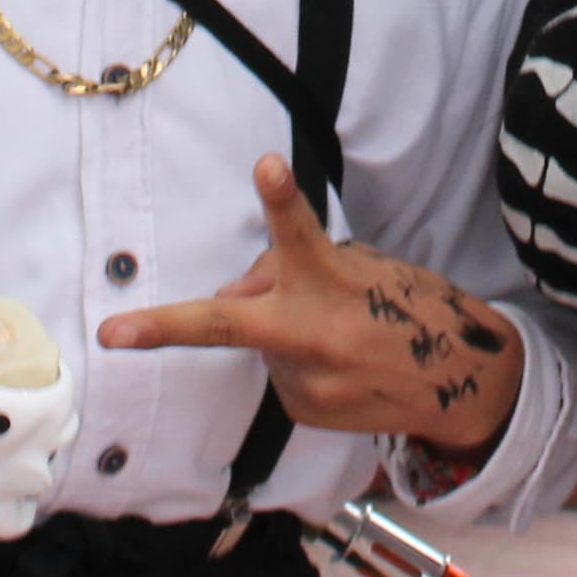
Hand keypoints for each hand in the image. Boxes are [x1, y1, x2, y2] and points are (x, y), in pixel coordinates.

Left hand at [98, 156, 527, 454]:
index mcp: (335, 284)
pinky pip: (281, 371)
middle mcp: (314, 336)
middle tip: (111, 333)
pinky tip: (339, 361)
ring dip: (281, 327)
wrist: (466, 387)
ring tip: (338, 331)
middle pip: (229, 324)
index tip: (266, 165)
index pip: (301, 234)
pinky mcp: (305, 411)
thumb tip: (237, 291)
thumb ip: (298, 271)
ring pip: (262, 340)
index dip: (280, 199)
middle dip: (164, 327)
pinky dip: (298, 359)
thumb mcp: (368, 270)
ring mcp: (307, 381)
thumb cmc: (416, 311)